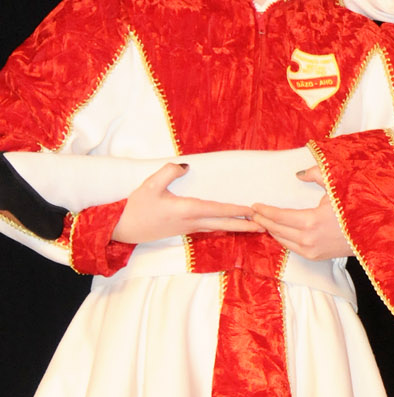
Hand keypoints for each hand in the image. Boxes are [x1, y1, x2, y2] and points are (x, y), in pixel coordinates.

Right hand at [112, 161, 262, 243]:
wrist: (122, 229)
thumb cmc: (136, 207)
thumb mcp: (150, 185)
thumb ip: (169, 172)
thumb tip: (186, 166)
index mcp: (186, 210)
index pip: (218, 210)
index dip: (237, 210)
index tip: (254, 211)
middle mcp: (191, 222)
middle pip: (224, 223)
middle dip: (246, 225)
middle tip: (266, 226)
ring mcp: (189, 229)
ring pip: (218, 227)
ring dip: (237, 227)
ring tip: (255, 227)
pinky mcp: (184, 230)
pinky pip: (209, 228)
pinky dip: (223, 227)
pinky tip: (230, 226)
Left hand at [252, 168, 349, 259]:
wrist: (373, 232)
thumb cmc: (355, 208)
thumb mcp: (337, 186)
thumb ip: (316, 175)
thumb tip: (298, 174)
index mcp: (310, 221)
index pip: (278, 216)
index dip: (264, 211)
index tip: (255, 205)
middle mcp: (308, 239)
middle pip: (276, 229)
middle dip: (263, 220)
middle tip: (253, 213)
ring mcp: (312, 251)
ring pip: (282, 240)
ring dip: (271, 230)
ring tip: (262, 221)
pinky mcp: (316, 257)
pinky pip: (292, 247)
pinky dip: (283, 238)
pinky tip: (278, 231)